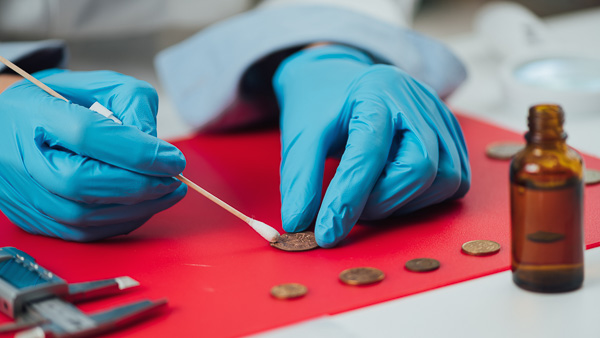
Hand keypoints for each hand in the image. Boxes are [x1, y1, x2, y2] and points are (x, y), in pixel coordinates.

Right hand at [0, 69, 186, 240]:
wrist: (11, 124)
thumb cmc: (58, 101)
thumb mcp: (95, 84)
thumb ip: (129, 102)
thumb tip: (156, 144)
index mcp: (32, 113)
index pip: (87, 135)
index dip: (137, 151)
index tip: (173, 158)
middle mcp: (19, 157)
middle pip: (82, 181)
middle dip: (140, 184)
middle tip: (174, 179)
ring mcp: (22, 193)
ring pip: (83, 215)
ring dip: (136, 207)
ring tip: (167, 193)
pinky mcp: (32, 218)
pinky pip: (81, 232)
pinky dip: (120, 222)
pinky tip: (143, 207)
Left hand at [274, 45, 469, 246]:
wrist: (341, 80)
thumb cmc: (321, 106)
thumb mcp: (300, 136)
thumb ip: (300, 179)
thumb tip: (299, 225)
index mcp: (375, 92)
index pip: (369, 154)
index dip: (347, 200)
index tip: (326, 233)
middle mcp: (417, 100)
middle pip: (420, 168)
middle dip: (382, 202)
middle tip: (351, 207)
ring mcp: (441, 117)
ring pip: (444, 179)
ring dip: (403, 202)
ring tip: (371, 194)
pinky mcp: (452, 135)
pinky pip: (454, 182)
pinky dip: (423, 197)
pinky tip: (394, 188)